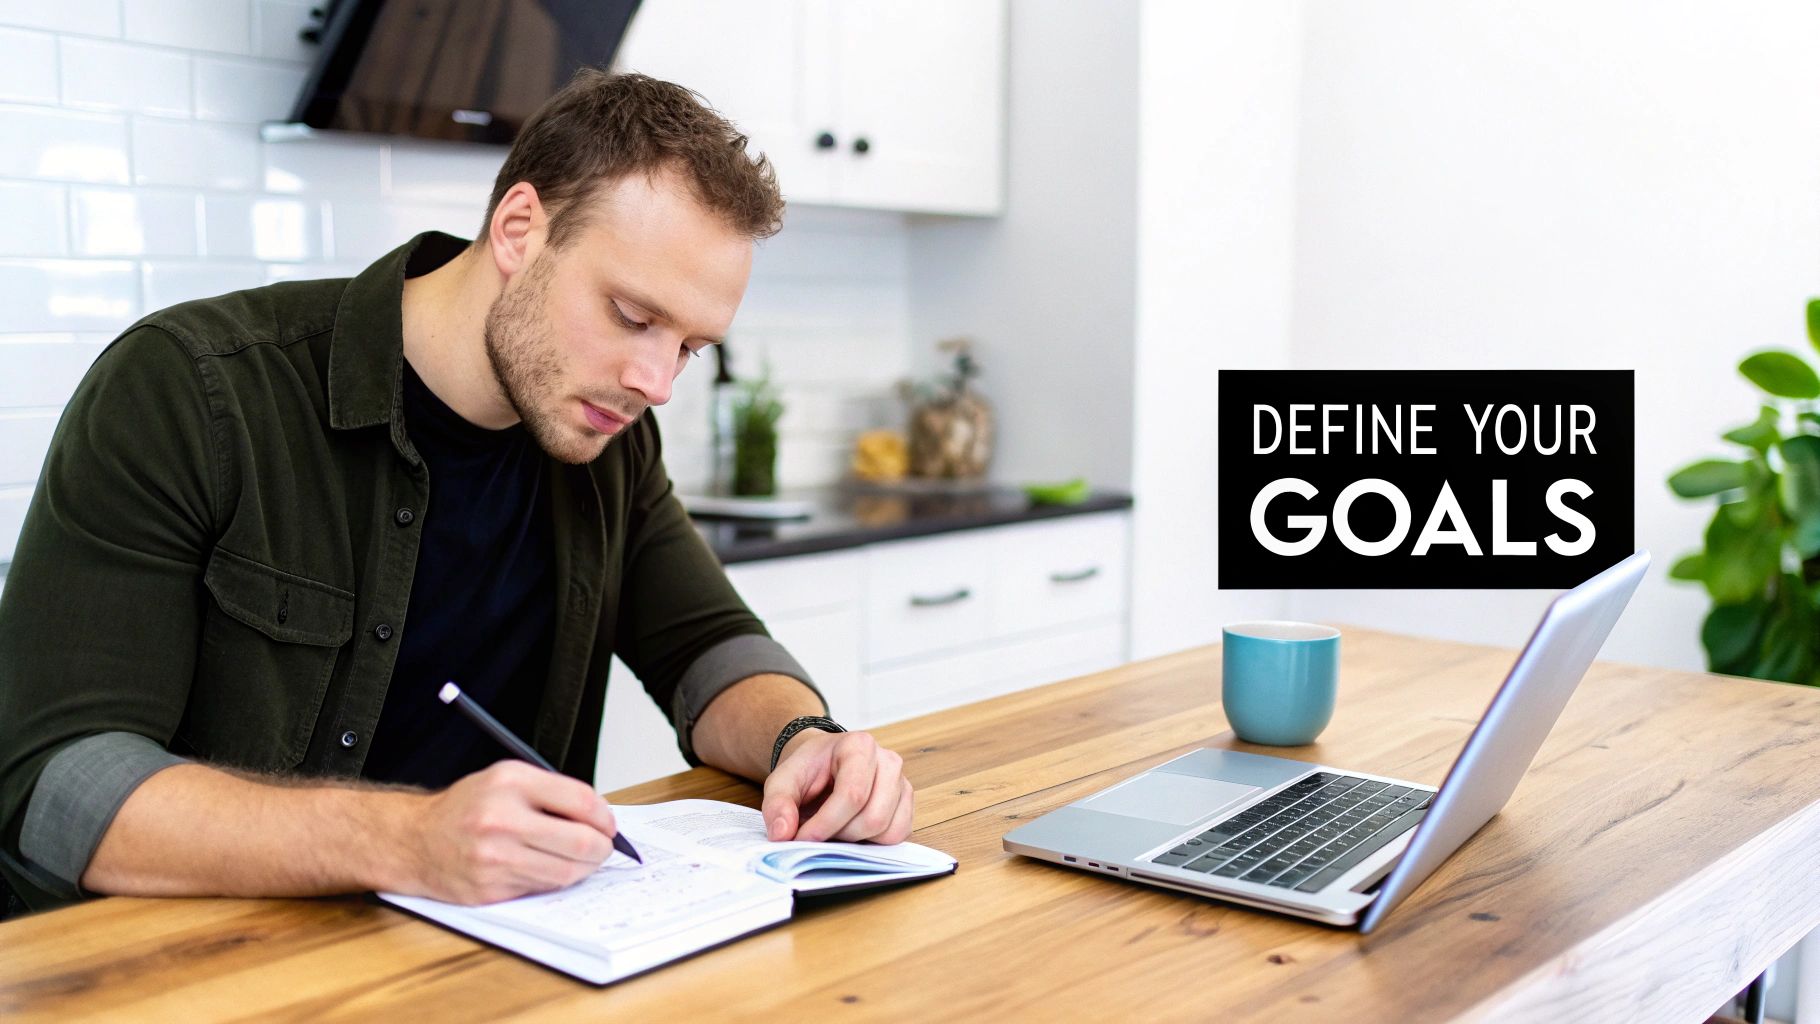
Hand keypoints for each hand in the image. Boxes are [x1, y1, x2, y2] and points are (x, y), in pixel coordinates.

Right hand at [402, 760, 619, 904]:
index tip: (608, 824)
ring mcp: (494, 859)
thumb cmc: (466, 809)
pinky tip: (548, 868)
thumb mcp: (506, 779)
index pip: (581, 800)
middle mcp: (500, 819)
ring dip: (583, 868)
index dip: (605, 816)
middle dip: (602, 848)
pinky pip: (542, 889)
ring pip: (566, 872)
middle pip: (580, 842)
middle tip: (604, 847)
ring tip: (581, 859)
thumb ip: (552, 791)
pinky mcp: (490, 889)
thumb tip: (601, 816)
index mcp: (510, 783)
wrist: (415, 841)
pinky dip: (554, 880)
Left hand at [761, 730, 913, 843]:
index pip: (852, 794)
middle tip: (817, 833)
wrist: (823, 765)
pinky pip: (898, 835)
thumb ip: (777, 805)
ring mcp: (902, 782)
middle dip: (840, 835)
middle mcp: (888, 761)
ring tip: (834, 829)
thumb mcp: (781, 781)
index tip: (802, 839)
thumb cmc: (807, 771)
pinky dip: (873, 843)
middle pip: (872, 817)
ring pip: (887, 830)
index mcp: (859, 746)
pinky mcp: (907, 804)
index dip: (826, 824)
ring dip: (856, 840)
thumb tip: (782, 834)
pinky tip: (852, 831)